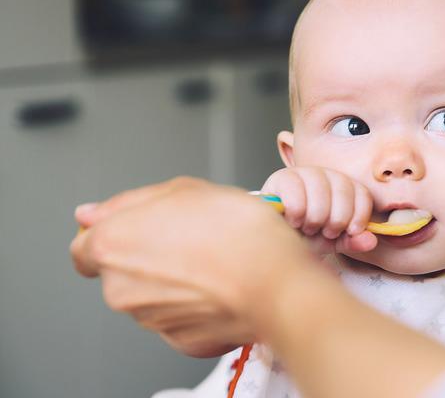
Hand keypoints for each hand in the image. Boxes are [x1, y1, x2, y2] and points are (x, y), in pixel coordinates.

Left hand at [70, 177, 314, 357]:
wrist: (276, 281)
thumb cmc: (237, 232)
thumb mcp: (184, 189)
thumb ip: (129, 202)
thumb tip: (91, 214)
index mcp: (111, 245)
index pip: (83, 246)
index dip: (113, 234)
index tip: (139, 230)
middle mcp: (120, 288)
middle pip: (122, 271)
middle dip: (149, 257)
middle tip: (191, 238)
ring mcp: (150, 319)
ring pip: (153, 296)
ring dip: (175, 281)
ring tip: (214, 260)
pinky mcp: (181, 340)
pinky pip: (181, 319)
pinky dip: (196, 305)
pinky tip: (221, 286)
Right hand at [260, 167, 377, 253]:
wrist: (275, 235)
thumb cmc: (306, 235)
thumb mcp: (333, 241)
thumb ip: (352, 240)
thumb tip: (371, 240)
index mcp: (344, 186)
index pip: (362, 194)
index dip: (358, 217)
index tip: (349, 232)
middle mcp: (327, 174)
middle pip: (343, 194)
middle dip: (335, 221)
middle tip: (322, 230)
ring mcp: (304, 172)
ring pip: (321, 195)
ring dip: (314, 219)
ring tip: (306, 227)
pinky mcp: (282, 178)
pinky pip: (296, 195)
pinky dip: (297, 214)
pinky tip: (293, 221)